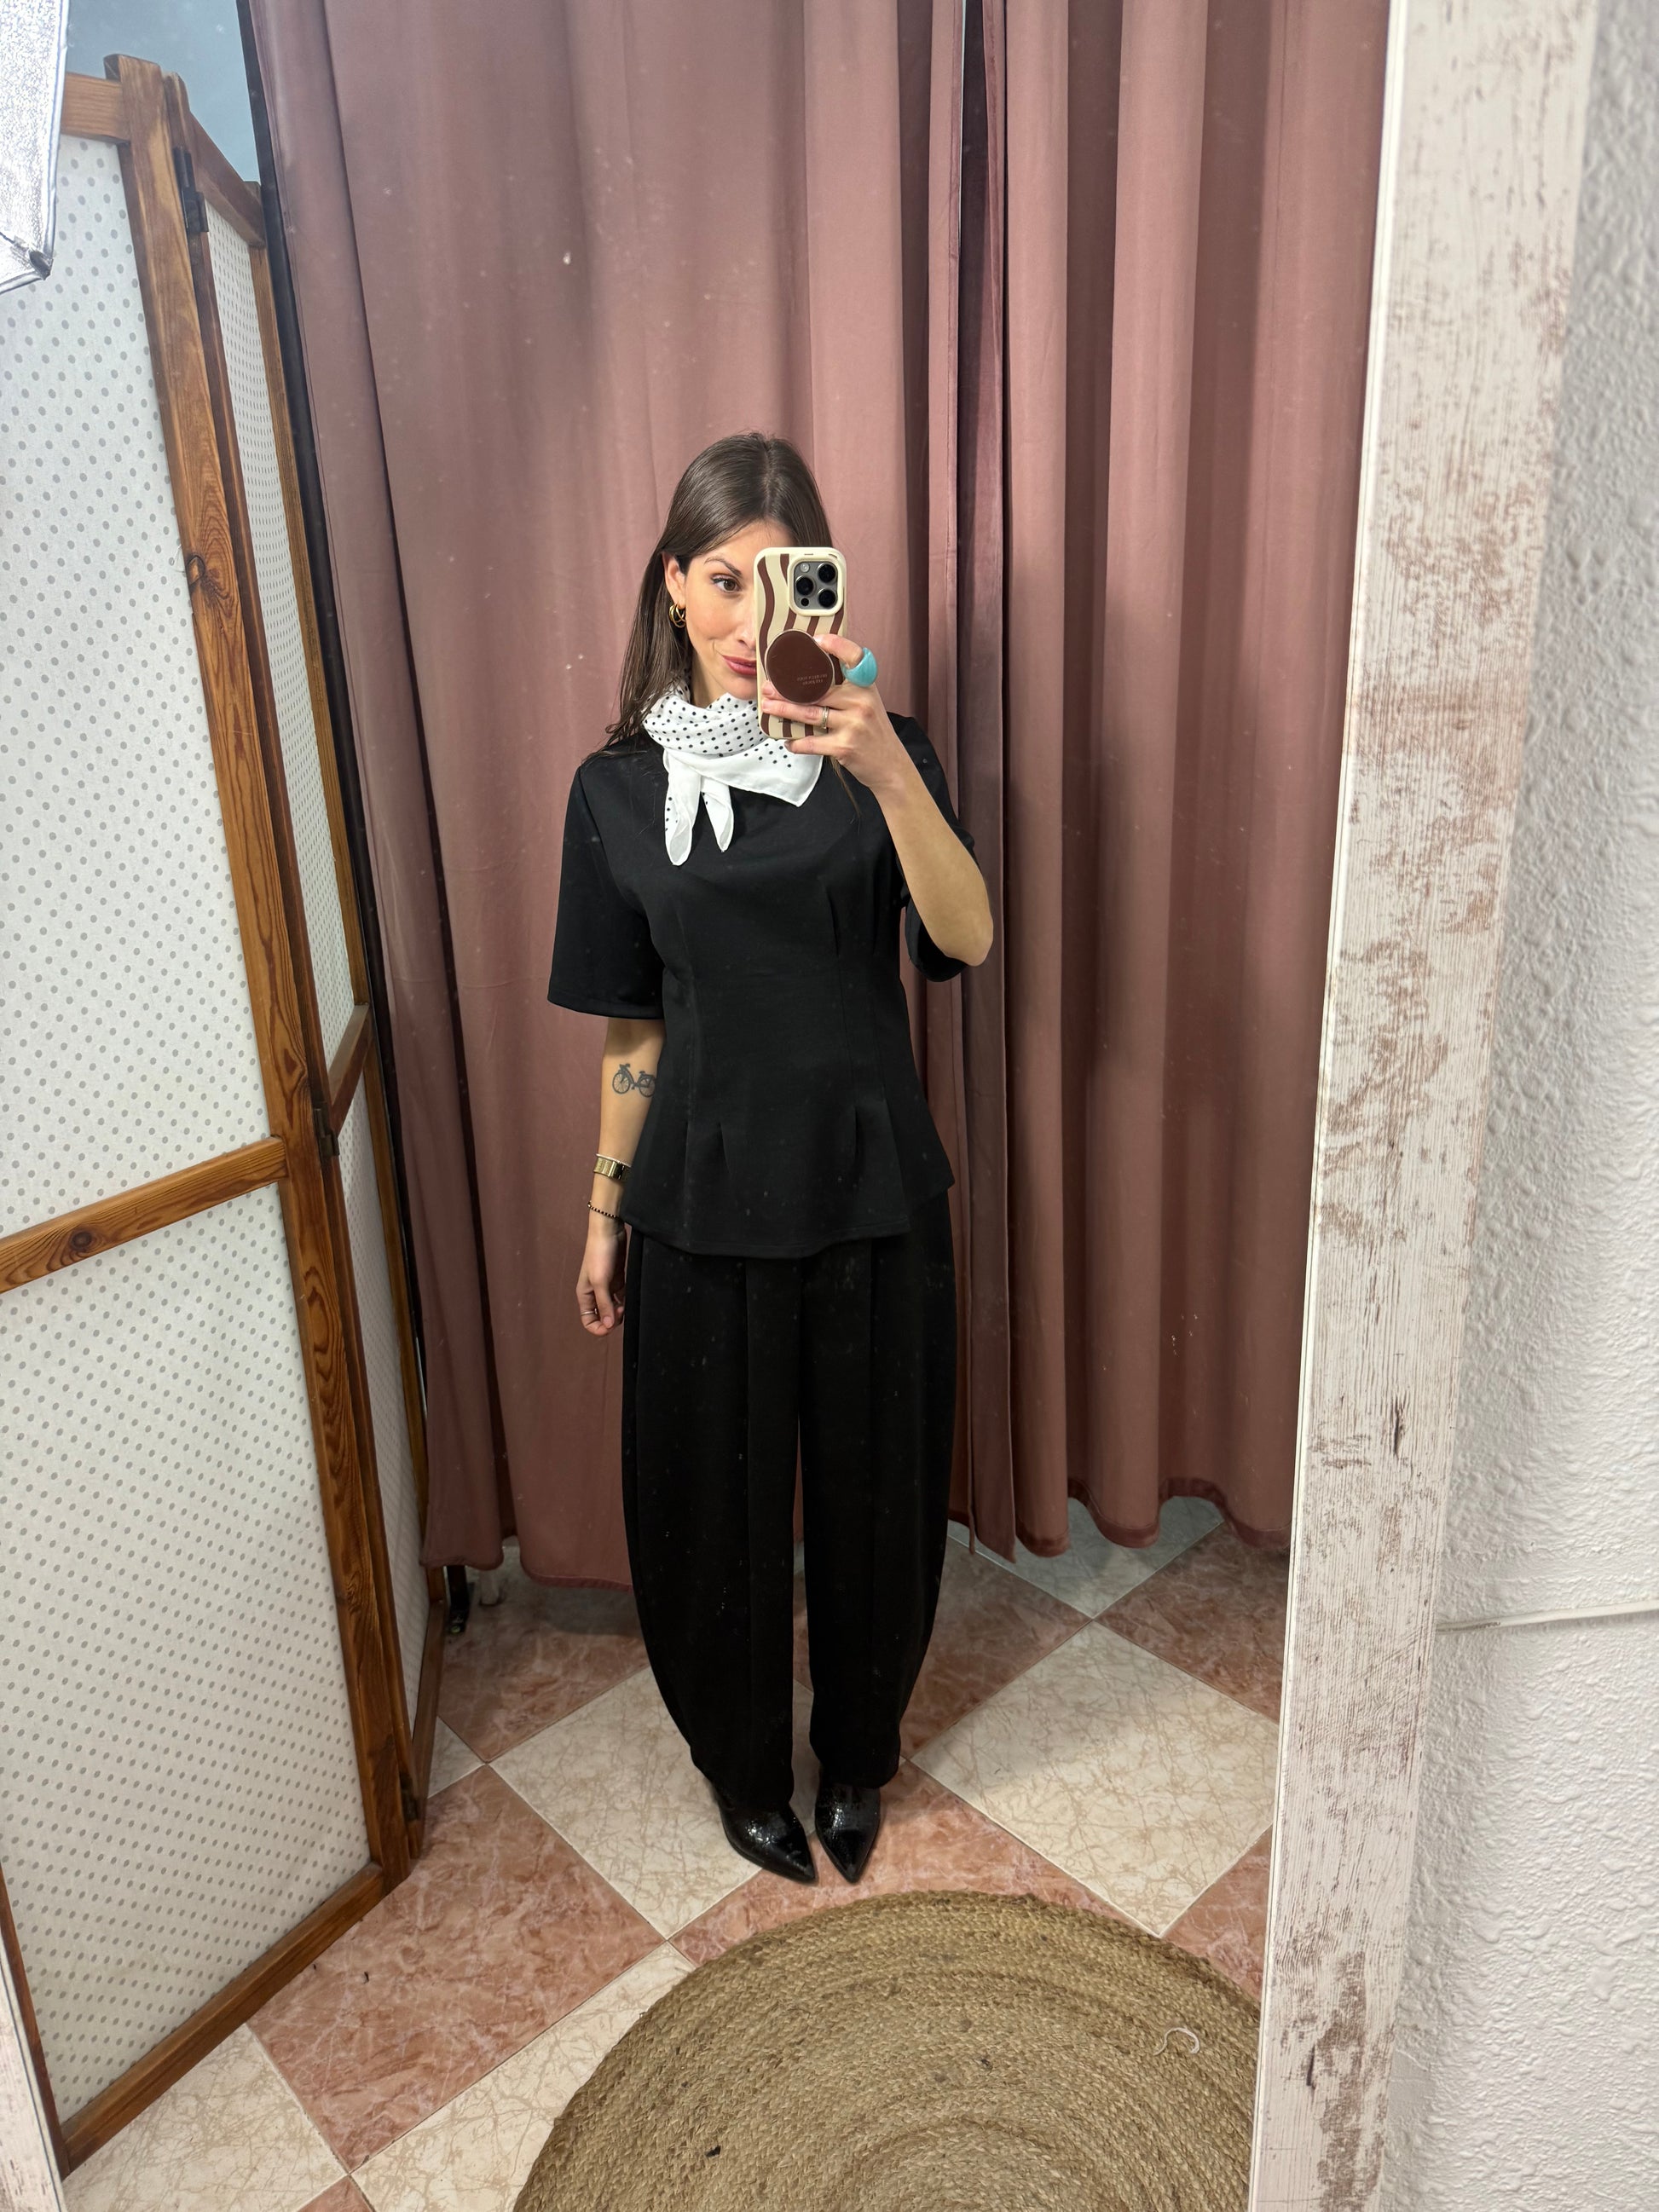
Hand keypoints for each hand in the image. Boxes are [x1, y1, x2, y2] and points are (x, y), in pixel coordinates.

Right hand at [577, 1219, 625, 1334]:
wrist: (609, 1232)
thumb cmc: (599, 1255)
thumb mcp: (600, 1282)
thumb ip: (604, 1304)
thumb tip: (609, 1326)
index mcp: (585, 1295)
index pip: (588, 1320)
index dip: (598, 1328)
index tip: (611, 1326)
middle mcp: (594, 1293)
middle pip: (602, 1316)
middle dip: (612, 1319)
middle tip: (621, 1310)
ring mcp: (606, 1287)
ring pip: (613, 1308)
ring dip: (620, 1311)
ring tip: (626, 1305)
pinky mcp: (617, 1279)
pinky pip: (621, 1297)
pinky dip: (626, 1301)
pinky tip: (631, 1298)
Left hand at [759, 635, 909, 800]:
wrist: (890, 765)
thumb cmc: (874, 733)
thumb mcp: (868, 704)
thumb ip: (847, 690)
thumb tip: (810, 681)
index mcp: (866, 687)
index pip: (854, 657)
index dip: (836, 645)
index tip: (815, 640)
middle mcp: (861, 702)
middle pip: (818, 689)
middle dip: (787, 689)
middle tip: (768, 687)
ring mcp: (853, 724)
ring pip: (810, 713)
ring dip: (784, 710)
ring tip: (768, 707)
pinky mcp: (844, 746)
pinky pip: (812, 742)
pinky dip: (796, 742)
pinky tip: (788, 740)